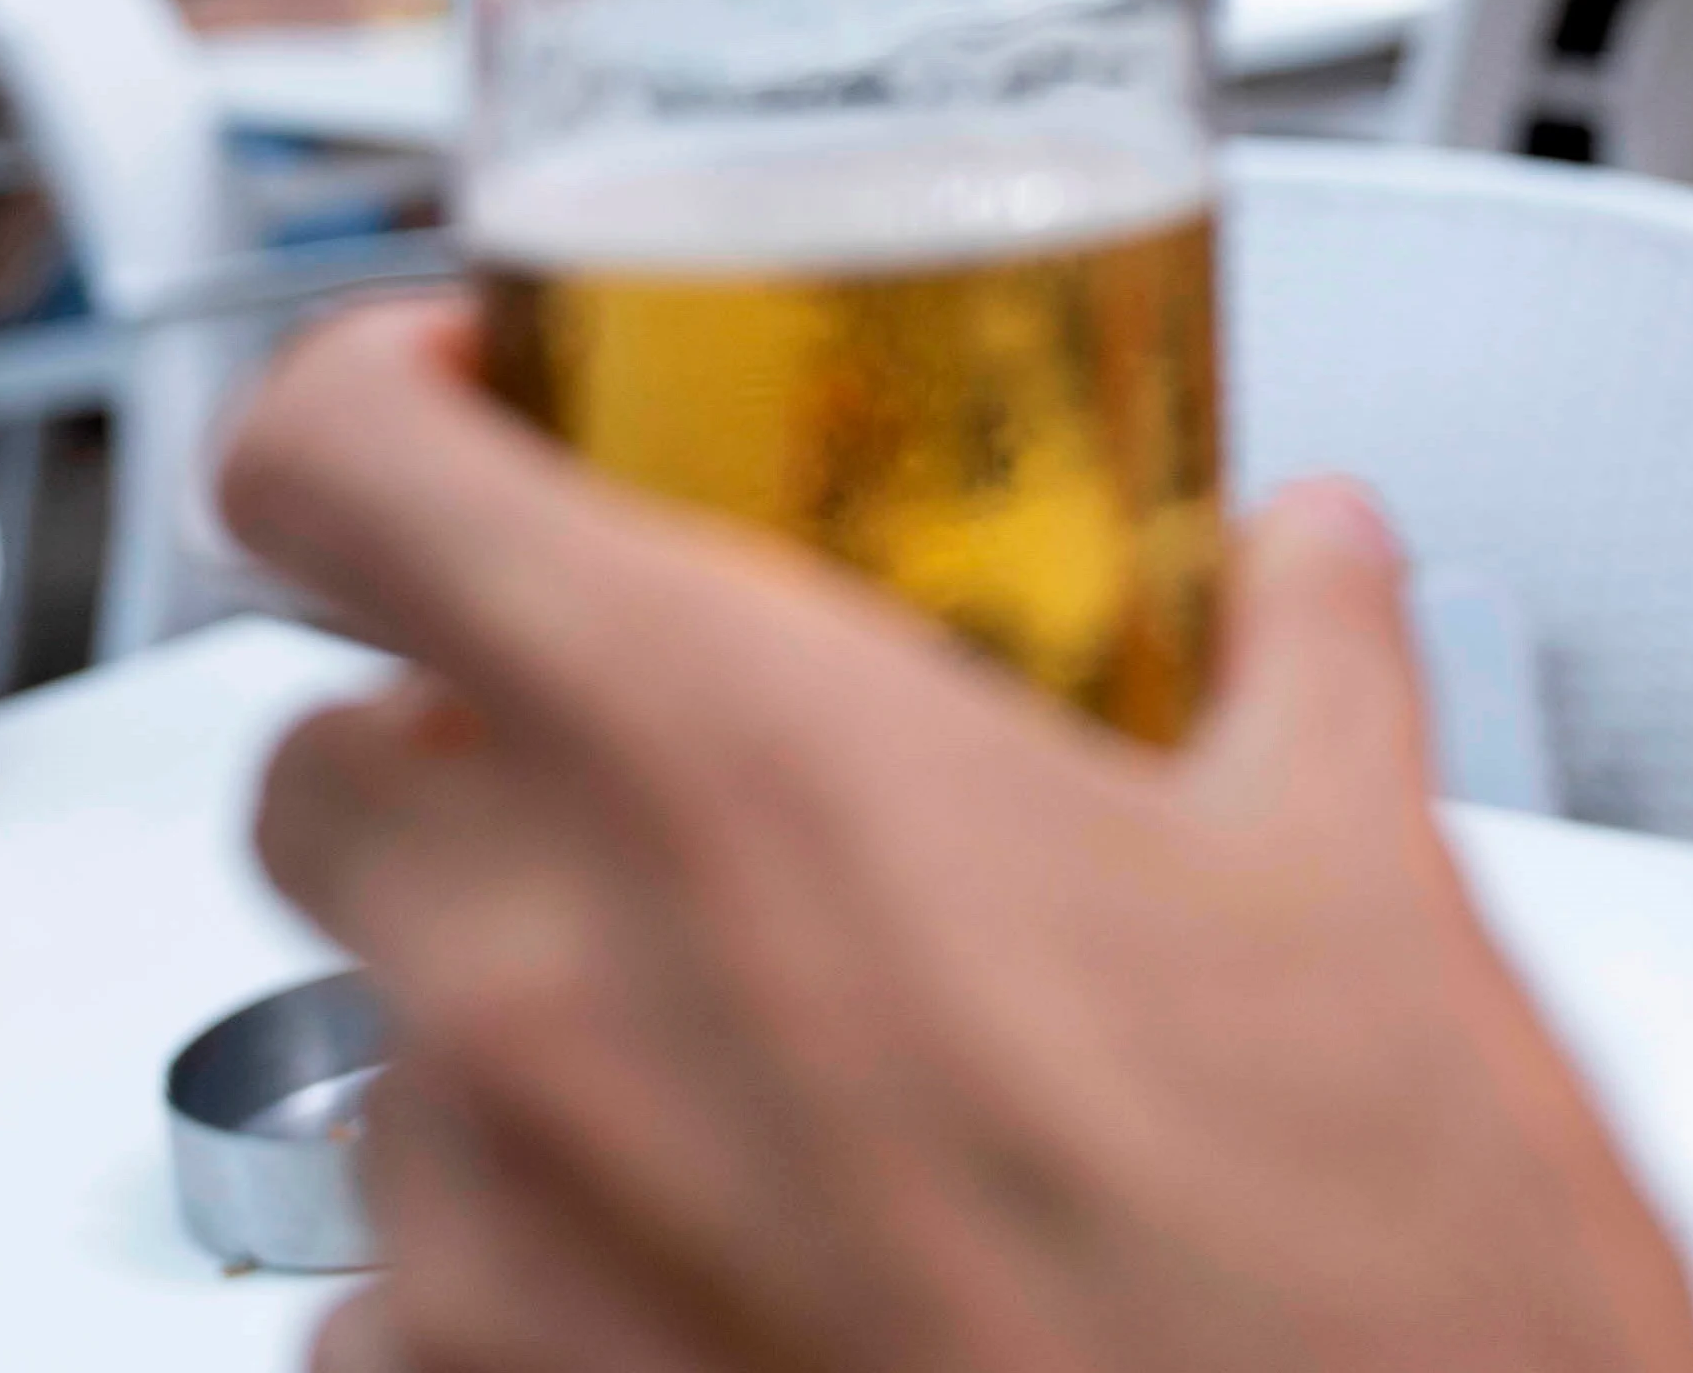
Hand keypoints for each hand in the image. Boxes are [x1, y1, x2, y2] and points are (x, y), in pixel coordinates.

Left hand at [226, 304, 1692, 1372]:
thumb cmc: (1351, 1277)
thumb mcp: (1377, 896)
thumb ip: (1306, 667)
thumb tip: (1308, 564)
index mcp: (736, 758)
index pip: (340, 478)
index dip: (362, 409)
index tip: (461, 415)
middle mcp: (547, 984)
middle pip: (316, 770)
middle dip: (454, 749)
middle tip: (654, 777)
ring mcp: (485, 1236)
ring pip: (376, 1048)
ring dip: (520, 1020)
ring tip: (761, 1063)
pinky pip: (401, 1302)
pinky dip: (525, 1264)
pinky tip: (726, 1259)